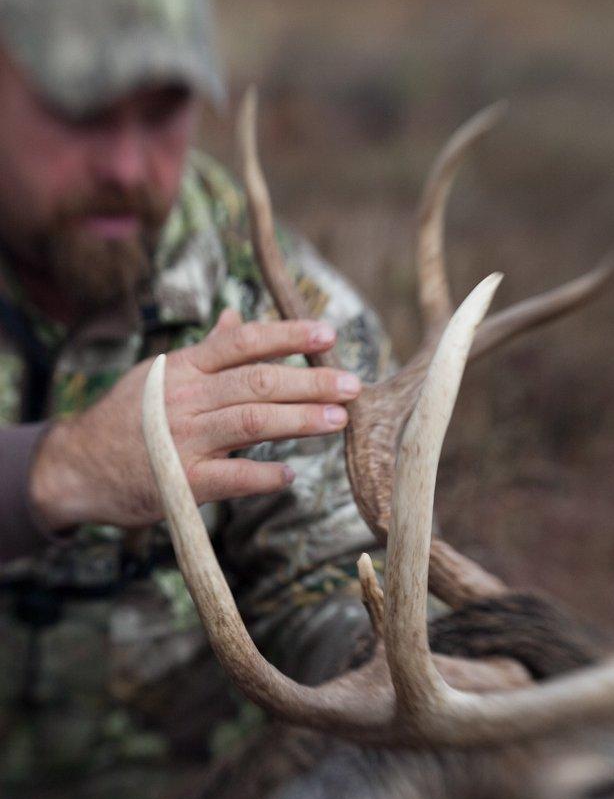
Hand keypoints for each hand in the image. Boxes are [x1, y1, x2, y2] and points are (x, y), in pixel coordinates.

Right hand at [30, 310, 360, 530]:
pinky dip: (264, 475)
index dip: (288, 336)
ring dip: (301, 420)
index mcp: (184, 367)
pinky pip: (232, 477)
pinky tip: (290, 475)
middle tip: (353, 385)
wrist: (76, 467)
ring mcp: (182, 439)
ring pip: (252, 422)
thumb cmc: (127, 417)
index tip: (328, 335)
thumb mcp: (160, 375)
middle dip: (310, 382)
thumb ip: (204, 350)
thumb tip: (237, 316)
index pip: (243, 342)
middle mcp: (185, 398)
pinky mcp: (180, 482)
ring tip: (339, 421)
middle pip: (258, 381)